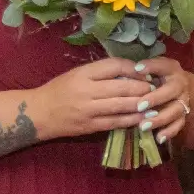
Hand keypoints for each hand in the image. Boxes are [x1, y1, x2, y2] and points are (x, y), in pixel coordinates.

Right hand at [28, 58, 154, 139]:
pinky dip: (132, 120)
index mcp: (83, 74)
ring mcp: (89, 110)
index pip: (114, 66)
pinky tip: (144, 118)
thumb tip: (132, 72)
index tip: (145, 72)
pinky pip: (116, 122)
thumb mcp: (77, 74)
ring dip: (142, 104)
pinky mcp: (90, 127)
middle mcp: (86, 91)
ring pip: (122, 106)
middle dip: (143, 88)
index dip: (133, 69)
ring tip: (156, 102)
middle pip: (122, 87)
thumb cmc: (59, 90)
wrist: (37, 113)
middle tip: (156, 88)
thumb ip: (101, 73)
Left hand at [134, 56, 193, 145]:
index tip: (137, 69)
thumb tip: (128, 70)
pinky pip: (179, 124)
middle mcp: (180, 84)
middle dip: (156, 98)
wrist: (177, 87)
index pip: (162, 65)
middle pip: (171, 91)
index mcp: (171, 69)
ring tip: (143, 126)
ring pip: (176, 110)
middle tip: (139, 106)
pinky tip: (158, 138)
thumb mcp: (150, 69)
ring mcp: (183, 100)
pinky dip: (169, 132)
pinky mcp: (183, 115)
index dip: (151, 67)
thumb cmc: (155, 76)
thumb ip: (140, 70)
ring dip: (160, 118)